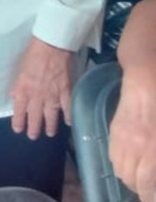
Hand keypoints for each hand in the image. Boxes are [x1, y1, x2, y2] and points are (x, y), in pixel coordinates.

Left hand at [10, 36, 71, 138]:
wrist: (51, 47)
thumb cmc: (32, 55)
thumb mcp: (18, 69)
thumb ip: (17, 85)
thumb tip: (13, 95)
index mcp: (23, 89)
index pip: (19, 110)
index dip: (18, 121)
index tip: (18, 129)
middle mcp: (37, 96)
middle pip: (35, 116)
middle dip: (34, 128)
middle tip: (33, 136)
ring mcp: (52, 96)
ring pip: (51, 116)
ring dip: (50, 126)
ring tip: (50, 133)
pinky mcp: (65, 92)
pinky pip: (67, 108)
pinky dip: (69, 116)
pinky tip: (69, 123)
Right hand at [109, 63, 155, 200]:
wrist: (147, 76)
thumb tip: (153, 169)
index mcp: (152, 149)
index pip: (146, 186)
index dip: (149, 195)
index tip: (152, 195)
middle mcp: (135, 147)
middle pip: (132, 181)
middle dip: (142, 189)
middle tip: (150, 187)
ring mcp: (122, 137)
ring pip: (120, 170)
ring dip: (131, 177)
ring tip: (143, 174)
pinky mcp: (114, 129)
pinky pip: (113, 155)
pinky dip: (122, 163)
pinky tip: (133, 159)